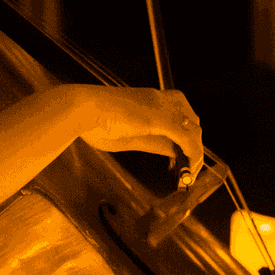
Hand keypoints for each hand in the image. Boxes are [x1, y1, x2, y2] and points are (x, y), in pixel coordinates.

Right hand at [76, 85, 203, 175]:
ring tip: (188, 176)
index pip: (181, 116)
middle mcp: (162, 99)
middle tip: (188, 169)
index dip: (185, 138)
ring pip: (193, 131)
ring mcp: (163, 107)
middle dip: (193, 146)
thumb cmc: (95, 121)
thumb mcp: (130, 135)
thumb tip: (173, 153)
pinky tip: (187, 170)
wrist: (81, 108)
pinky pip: (187, 139)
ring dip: (194, 155)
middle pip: (192, 122)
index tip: (180, 158)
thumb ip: (153, 142)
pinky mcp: (161, 119)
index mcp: (153, 98)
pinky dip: (192, 156)